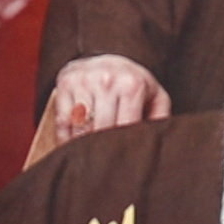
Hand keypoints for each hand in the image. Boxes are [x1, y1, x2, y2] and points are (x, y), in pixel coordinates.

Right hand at [28, 52, 171, 161]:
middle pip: (101, 130)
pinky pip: (62, 121)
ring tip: (90, 160)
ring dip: (83, 147)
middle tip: (105, 169)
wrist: (112, 54)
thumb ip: (160, 121)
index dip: (122, 149)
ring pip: (80, 128)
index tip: (122, 166)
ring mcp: (84, 80)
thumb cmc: (135, 84)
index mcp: (132, 85)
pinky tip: (74, 146)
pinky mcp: (65, 83)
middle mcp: (107, 80)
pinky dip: (66, 138)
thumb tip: (156, 145)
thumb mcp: (155, 97)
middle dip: (102, 151)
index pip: (125, 128)